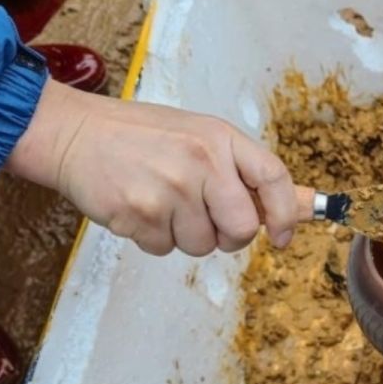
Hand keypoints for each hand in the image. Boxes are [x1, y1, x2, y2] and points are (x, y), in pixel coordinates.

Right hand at [7, 80, 298, 256]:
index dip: (287, 213)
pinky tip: (139, 208)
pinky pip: (164, 249)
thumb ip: (246, 172)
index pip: (274, 177)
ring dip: (185, 235)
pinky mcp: (139, 214)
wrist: (75, 134)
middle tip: (205, 218)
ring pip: (201, 246)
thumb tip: (307, 206)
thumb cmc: (142, 136)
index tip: (282, 236)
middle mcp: (200, 161)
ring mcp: (169, 190)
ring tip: (162, 202)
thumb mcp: (201, 137)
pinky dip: (154, 238)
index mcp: (220, 138)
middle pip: (241, 229)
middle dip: (228, 236)